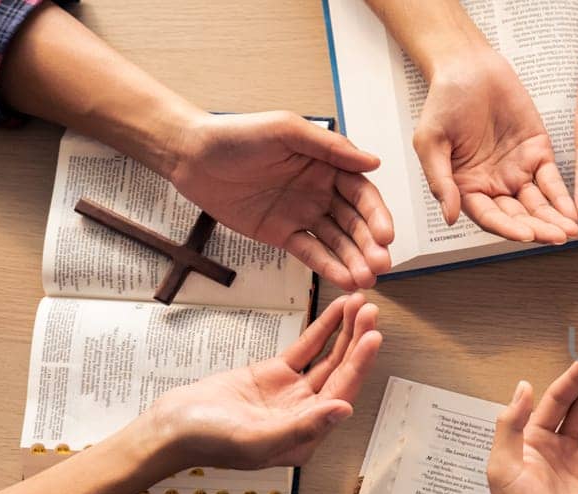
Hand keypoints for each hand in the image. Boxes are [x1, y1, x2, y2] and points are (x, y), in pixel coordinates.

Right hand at [146, 293, 381, 469]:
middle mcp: (307, 413)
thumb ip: (302, 427)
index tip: (373, 337)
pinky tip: (338, 311)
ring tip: (361, 303)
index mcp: (308, 435)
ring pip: (328, 357)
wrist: (169, 428)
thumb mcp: (255, 439)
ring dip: (346, 331)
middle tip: (371, 311)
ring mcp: (292, 392)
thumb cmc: (206, 442)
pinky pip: (306, 348)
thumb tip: (344, 410)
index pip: (343, 394)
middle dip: (358, 341)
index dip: (360, 365)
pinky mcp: (276, 374)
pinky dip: (323, 329)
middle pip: (341, 372)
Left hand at [166, 112, 394, 289]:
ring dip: (355, 261)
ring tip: (367, 280)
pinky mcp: (283, 234)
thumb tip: (373, 162)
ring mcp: (303, 214)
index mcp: (328, 165)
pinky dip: (329, 266)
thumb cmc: (237, 134)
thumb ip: (330, 146)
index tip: (386, 235)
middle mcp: (322, 191)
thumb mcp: (286, 130)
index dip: (377, 215)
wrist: (191, 156)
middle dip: (370, 245)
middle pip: (355, 222)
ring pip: (337, 242)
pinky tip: (345, 279)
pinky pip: (311, 252)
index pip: (362, 194)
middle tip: (381, 265)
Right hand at [414, 49, 577, 242]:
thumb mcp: (430, 141)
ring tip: (569, 230)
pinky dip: (563, 196)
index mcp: (467, 188)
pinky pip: (552, 180)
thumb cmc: (443, 102)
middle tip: (557, 237)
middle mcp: (494, 185)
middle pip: (518, 216)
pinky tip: (573, 210)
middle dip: (538, 229)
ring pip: (538, 203)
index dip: (507, 228)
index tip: (525, 235)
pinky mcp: (538, 153)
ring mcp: (518, 171)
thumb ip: (441, 180)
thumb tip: (450, 216)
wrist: (468, 68)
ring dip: (554, 219)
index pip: (489, 217)